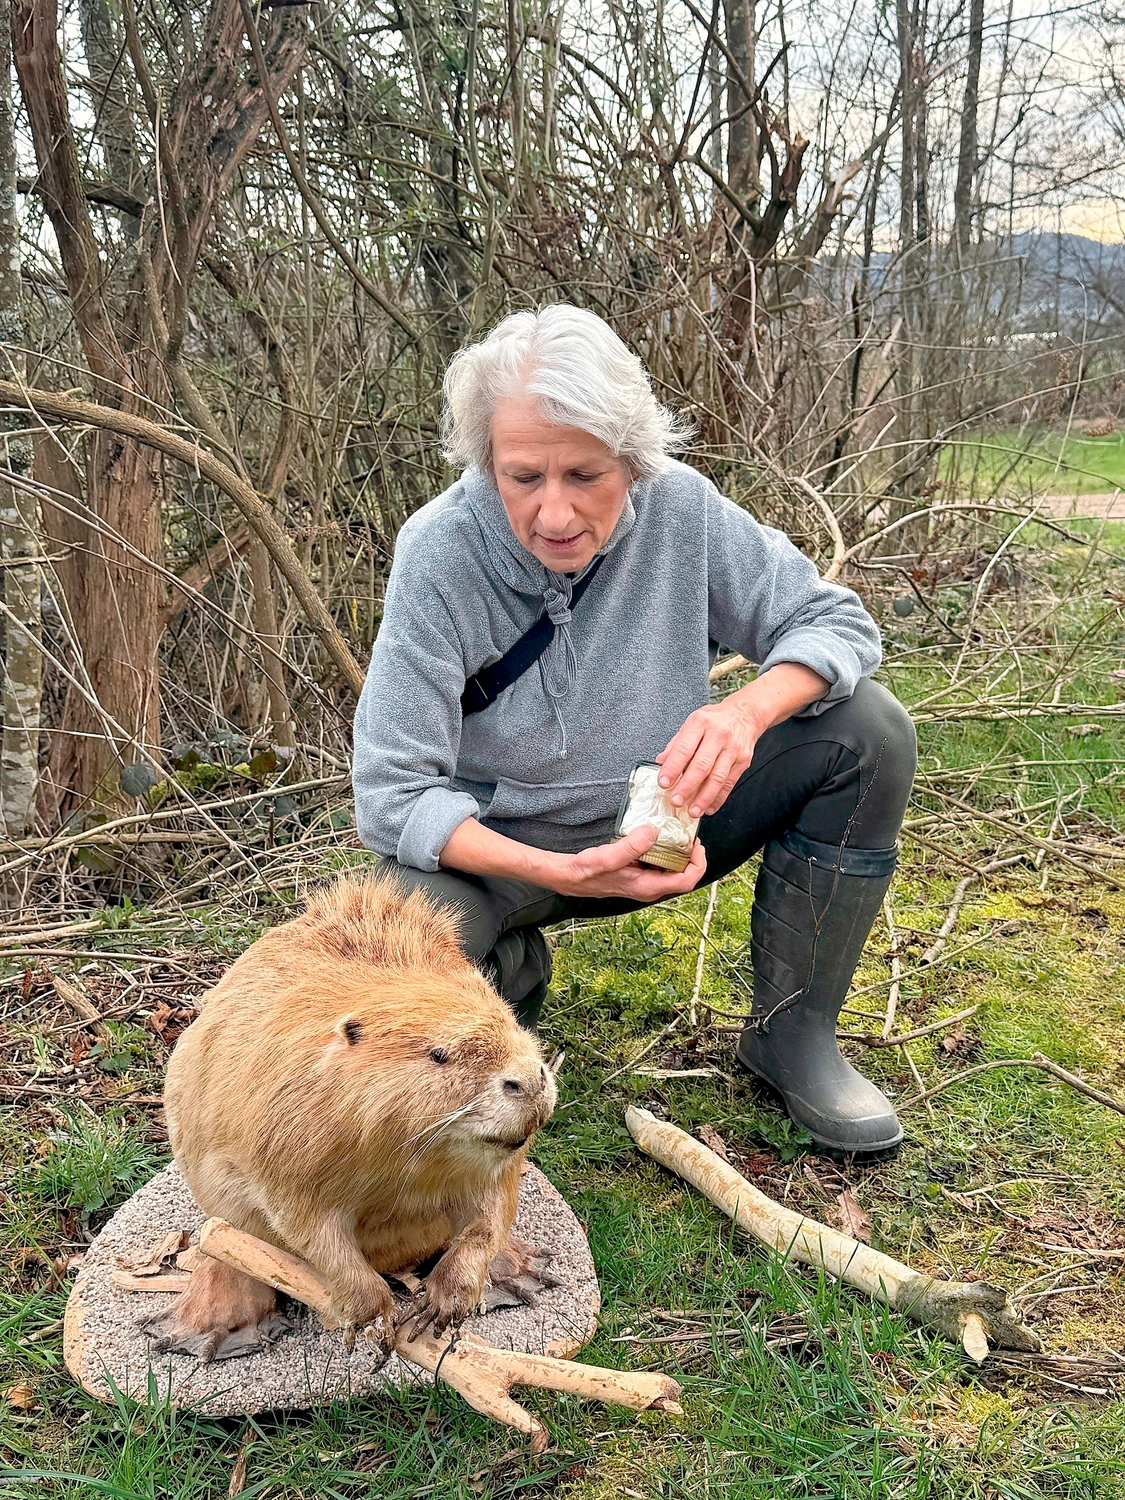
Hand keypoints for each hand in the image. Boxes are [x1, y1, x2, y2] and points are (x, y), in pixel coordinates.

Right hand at [548, 823, 706, 899]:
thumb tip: (654, 831)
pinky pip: (658, 864)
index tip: (696, 844)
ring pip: (671, 870)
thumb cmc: (587, 871)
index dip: (697, 864)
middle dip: (691, 856)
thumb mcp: (608, 857)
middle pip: (683, 875)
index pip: (686, 882)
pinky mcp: (637, 874)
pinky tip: (656, 836)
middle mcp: (649, 887)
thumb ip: (632, 846)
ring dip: (678, 853)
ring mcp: (643, 882)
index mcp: (647, 887)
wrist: (569, 876)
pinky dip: (663, 850)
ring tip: (677, 832)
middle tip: (689, 834)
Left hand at [656, 697, 761, 818]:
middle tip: (676, 801)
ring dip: (703, 798)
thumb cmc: (715, 719)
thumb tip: (661, 762)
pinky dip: (718, 798)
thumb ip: (676, 744)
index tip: (663, 783)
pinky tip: (708, 807)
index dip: (672, 768)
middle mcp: (718, 735)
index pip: (684, 748)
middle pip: (702, 766)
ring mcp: (733, 749)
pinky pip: (729, 783)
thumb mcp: (692, 722)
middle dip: (687, 786)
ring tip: (692, 810)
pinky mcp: (743, 761)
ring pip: (717, 778)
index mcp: (701, 723)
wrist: (745, 714)